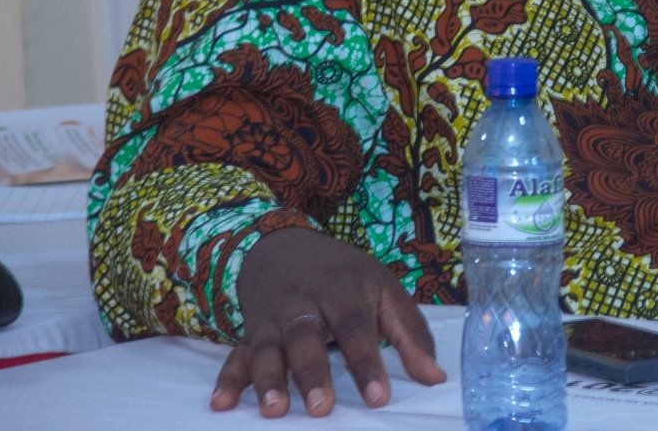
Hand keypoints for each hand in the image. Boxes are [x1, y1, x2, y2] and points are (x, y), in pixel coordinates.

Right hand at [210, 226, 446, 416]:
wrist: (283, 245)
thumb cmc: (344, 276)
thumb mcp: (383, 289)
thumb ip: (410, 333)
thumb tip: (436, 378)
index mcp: (343, 290)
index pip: (357, 327)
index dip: (367, 363)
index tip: (379, 398)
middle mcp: (304, 304)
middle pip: (306, 338)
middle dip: (312, 373)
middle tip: (322, 409)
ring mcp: (272, 319)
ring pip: (267, 349)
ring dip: (268, 379)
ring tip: (274, 411)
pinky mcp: (248, 332)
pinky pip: (234, 356)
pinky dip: (227, 379)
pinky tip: (221, 404)